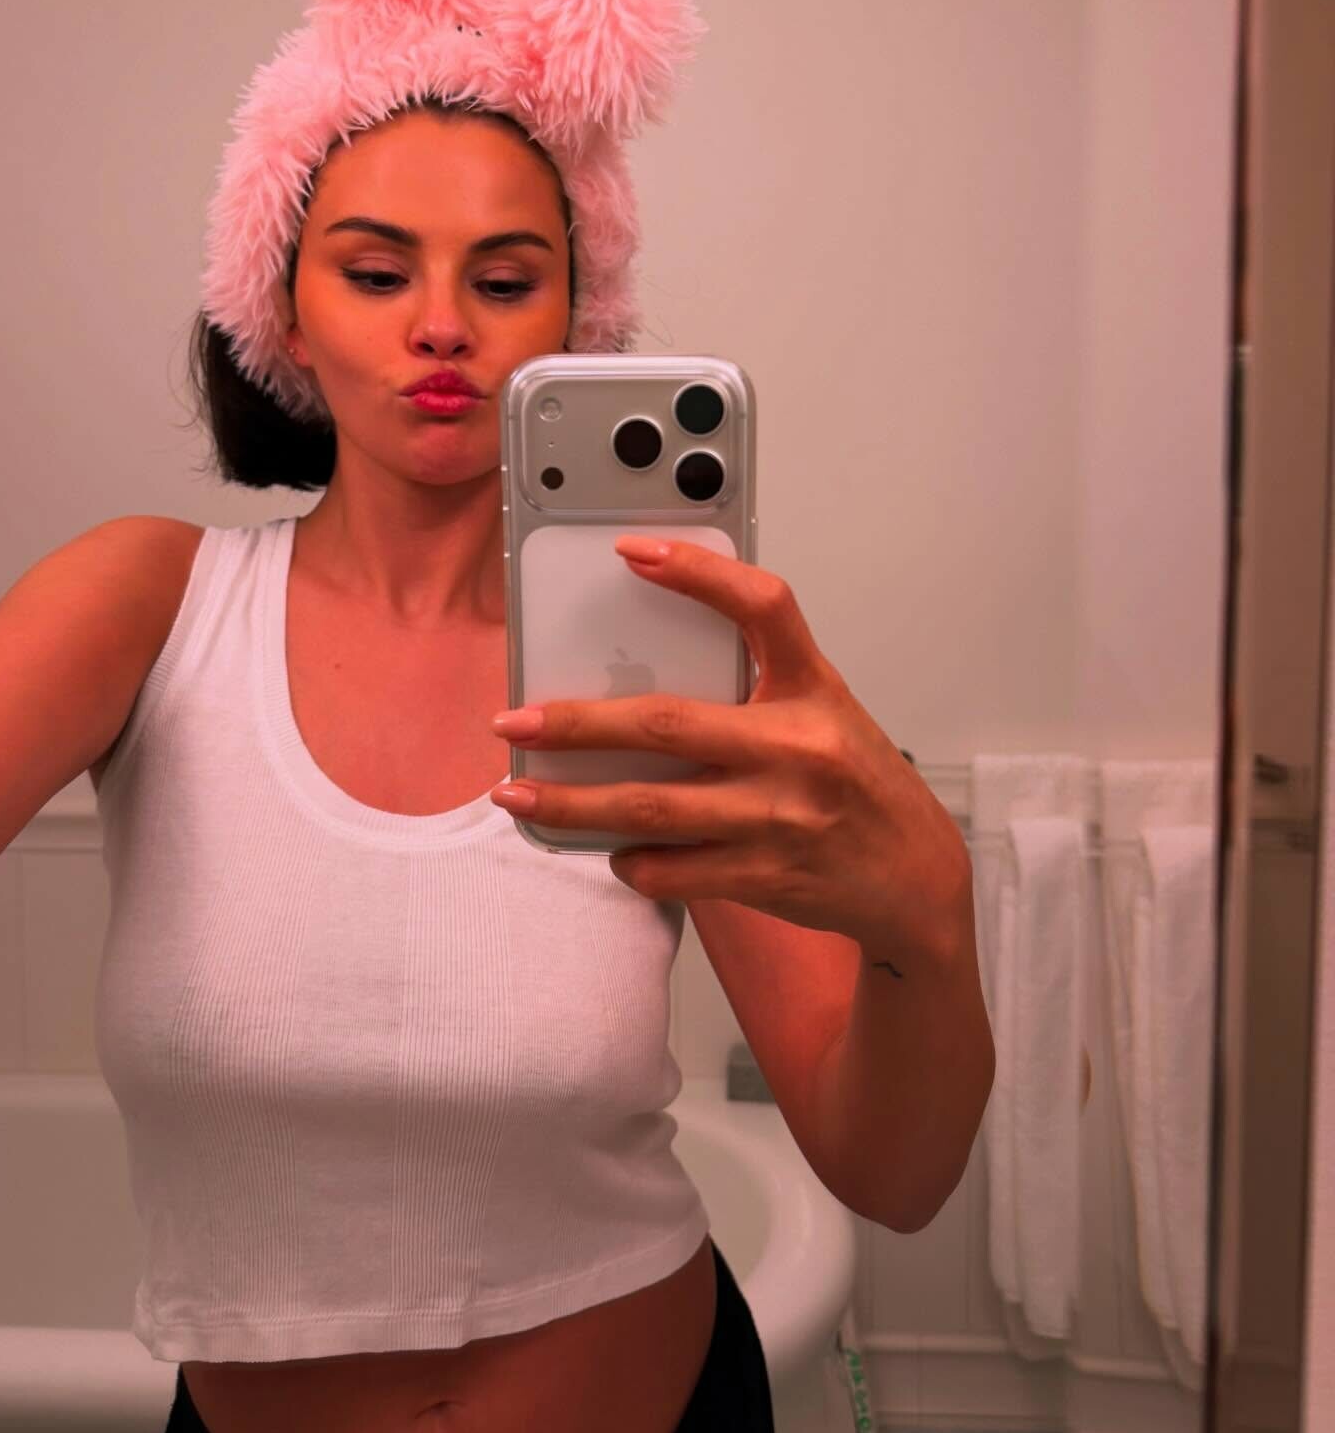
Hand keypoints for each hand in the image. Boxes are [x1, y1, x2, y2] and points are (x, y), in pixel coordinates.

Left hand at [490, 536, 971, 971]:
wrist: (917, 880)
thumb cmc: (858, 785)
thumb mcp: (825, 714)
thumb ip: (756, 689)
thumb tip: (644, 674)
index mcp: (816, 690)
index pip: (763, 607)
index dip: (698, 573)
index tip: (632, 552)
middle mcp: (798, 747)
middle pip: (665, 723)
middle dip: (577, 724)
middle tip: (515, 722)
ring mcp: (779, 817)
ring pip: (650, 806)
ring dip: (572, 803)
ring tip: (518, 795)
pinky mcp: (764, 875)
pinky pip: (669, 867)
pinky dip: (628, 858)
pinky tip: (611, 847)